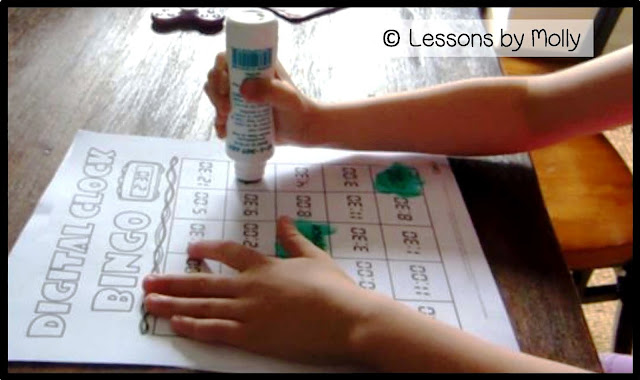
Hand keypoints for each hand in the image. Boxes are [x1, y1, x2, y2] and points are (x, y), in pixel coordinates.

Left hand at [143, 216, 383, 364]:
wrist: (346, 318)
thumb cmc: (334, 288)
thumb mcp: (315, 257)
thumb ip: (294, 239)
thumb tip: (283, 220)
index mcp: (265, 266)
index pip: (229, 253)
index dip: (207, 250)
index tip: (191, 248)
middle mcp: (250, 287)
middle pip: (203, 283)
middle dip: (173, 281)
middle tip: (147, 281)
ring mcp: (248, 312)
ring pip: (202, 307)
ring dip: (173, 303)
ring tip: (149, 301)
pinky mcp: (252, 336)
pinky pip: (216, 331)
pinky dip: (193, 327)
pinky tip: (174, 324)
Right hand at [204, 52, 320, 145]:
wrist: (301, 129)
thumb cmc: (297, 108)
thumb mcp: (287, 97)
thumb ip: (270, 91)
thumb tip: (243, 89)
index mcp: (254, 64)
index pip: (227, 58)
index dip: (219, 69)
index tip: (225, 87)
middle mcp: (243, 77)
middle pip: (216, 77)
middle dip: (215, 93)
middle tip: (226, 109)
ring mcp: (238, 96)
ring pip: (215, 95)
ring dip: (215, 107)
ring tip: (225, 120)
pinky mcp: (237, 113)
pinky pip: (220, 116)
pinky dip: (219, 124)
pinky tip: (224, 133)